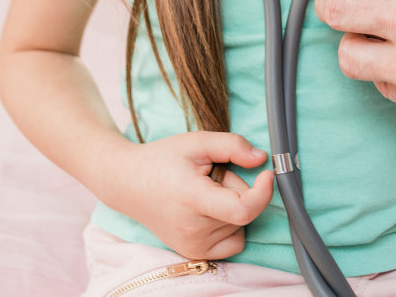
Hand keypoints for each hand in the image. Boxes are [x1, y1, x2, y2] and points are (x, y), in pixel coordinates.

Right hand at [110, 131, 274, 259]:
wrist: (127, 183)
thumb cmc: (162, 160)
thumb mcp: (197, 141)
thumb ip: (232, 146)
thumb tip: (262, 159)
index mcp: (193, 199)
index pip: (243, 209)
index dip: (263, 192)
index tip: (267, 173)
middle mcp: (193, 229)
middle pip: (242, 212)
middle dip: (237, 188)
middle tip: (211, 176)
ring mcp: (193, 246)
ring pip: (240, 226)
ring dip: (231, 206)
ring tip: (203, 191)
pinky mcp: (194, 253)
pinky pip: (233, 241)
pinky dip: (230, 225)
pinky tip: (210, 209)